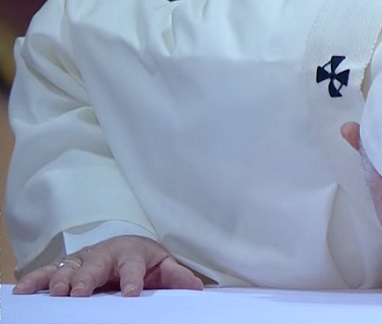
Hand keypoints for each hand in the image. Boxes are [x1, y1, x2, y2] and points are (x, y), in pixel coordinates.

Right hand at [12, 235, 203, 296]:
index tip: (131, 293)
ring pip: (71, 268)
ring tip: (56, 292)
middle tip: (79, 292)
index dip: (133, 279)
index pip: (134, 267)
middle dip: (88, 278)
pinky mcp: (68, 266)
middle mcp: (106, 255)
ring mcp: (85, 260)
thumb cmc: (146, 260)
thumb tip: (197, 288)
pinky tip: (24, 290)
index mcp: (133, 254)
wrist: (127, 246)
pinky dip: (37, 279)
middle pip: (96, 266)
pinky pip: (49, 271)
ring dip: (62, 279)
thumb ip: (177, 277)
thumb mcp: (164, 267)